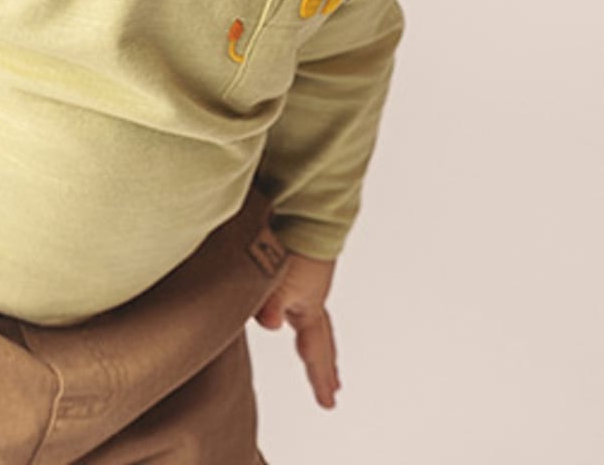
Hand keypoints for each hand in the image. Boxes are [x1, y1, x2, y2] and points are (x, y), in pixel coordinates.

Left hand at [254, 251, 338, 407]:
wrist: (304, 202)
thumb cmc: (292, 236)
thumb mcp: (277, 276)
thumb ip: (271, 303)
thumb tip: (271, 325)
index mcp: (308, 304)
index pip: (315, 348)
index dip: (319, 375)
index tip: (329, 401)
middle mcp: (310, 293)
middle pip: (321, 336)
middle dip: (324, 363)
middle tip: (332, 387)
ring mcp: (305, 276)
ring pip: (312, 315)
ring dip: (314, 337)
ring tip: (313, 353)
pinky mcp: (295, 259)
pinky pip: (298, 293)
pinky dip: (299, 308)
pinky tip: (290, 306)